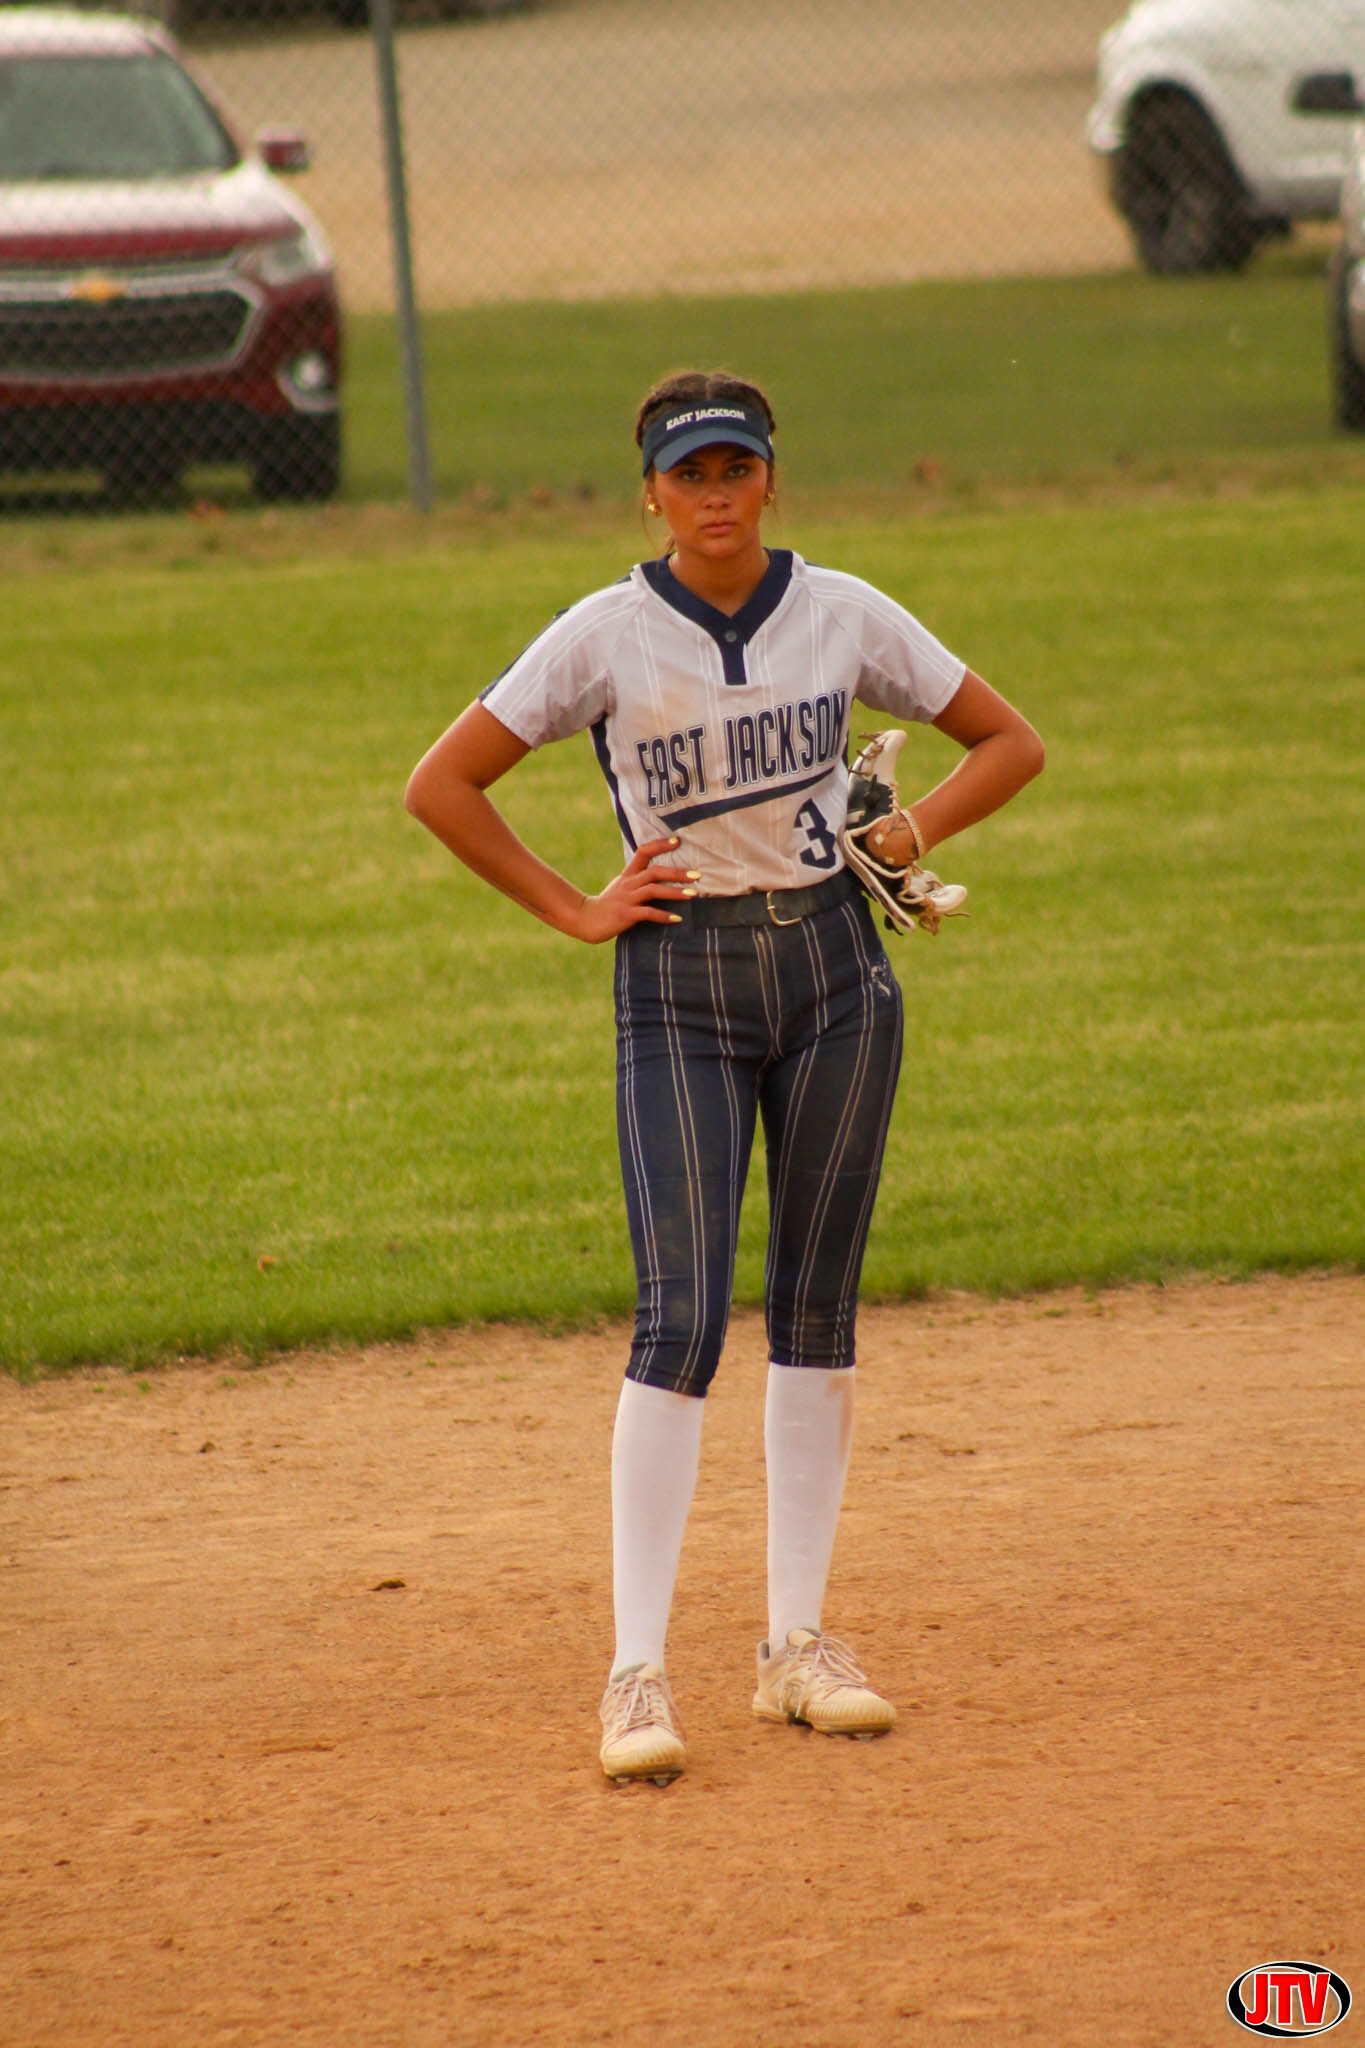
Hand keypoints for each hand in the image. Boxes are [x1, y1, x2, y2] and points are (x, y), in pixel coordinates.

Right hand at [570, 836, 697, 943]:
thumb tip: (659, 877)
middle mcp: (629, 884)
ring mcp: (627, 898)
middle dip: (677, 873)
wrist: (585, 919)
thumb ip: (637, 880)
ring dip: (675, 892)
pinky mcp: (625, 914)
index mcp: (628, 875)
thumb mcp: (621, 886)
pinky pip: (647, 913)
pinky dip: (663, 916)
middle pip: (655, 872)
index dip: (660, 844)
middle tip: (697, 875)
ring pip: (653, 891)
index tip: (678, 840)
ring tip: (693, 895)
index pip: (643, 851)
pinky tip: (677, 919)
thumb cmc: (607, 904)